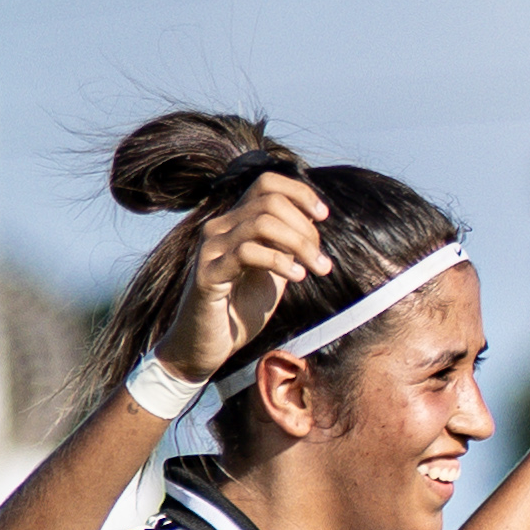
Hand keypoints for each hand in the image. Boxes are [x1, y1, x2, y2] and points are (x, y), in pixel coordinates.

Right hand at [166, 172, 330, 380]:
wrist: (206, 346)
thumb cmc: (240, 310)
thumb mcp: (273, 272)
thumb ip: (287, 247)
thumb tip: (314, 222)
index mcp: (234, 223)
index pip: (266, 183)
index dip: (299, 192)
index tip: (323, 216)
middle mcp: (218, 228)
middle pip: (269, 201)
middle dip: (305, 228)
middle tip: (322, 261)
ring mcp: (210, 248)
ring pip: (261, 223)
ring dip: (300, 245)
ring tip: (318, 270)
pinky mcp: (207, 273)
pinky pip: (247, 252)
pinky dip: (280, 261)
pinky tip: (297, 277)